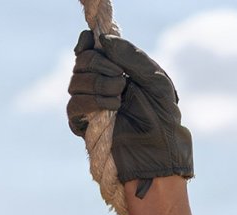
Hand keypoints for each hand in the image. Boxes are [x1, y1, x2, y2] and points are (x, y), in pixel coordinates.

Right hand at [66, 31, 194, 185]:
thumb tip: (102, 39)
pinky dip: (92, 102)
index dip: (87, 42)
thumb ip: (131, 56)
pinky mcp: (82, 125)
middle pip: (81, 61)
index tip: (94, 41)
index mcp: (116, 70)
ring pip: (75, 82)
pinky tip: (111, 108)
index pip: (90, 48)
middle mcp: (99, 84)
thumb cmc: (162, 118)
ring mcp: (89, 105)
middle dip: (99, 64)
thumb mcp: (155, 79)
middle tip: (121, 79)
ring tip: (120, 96)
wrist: (157, 152)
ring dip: (98, 84)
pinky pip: (73, 106)